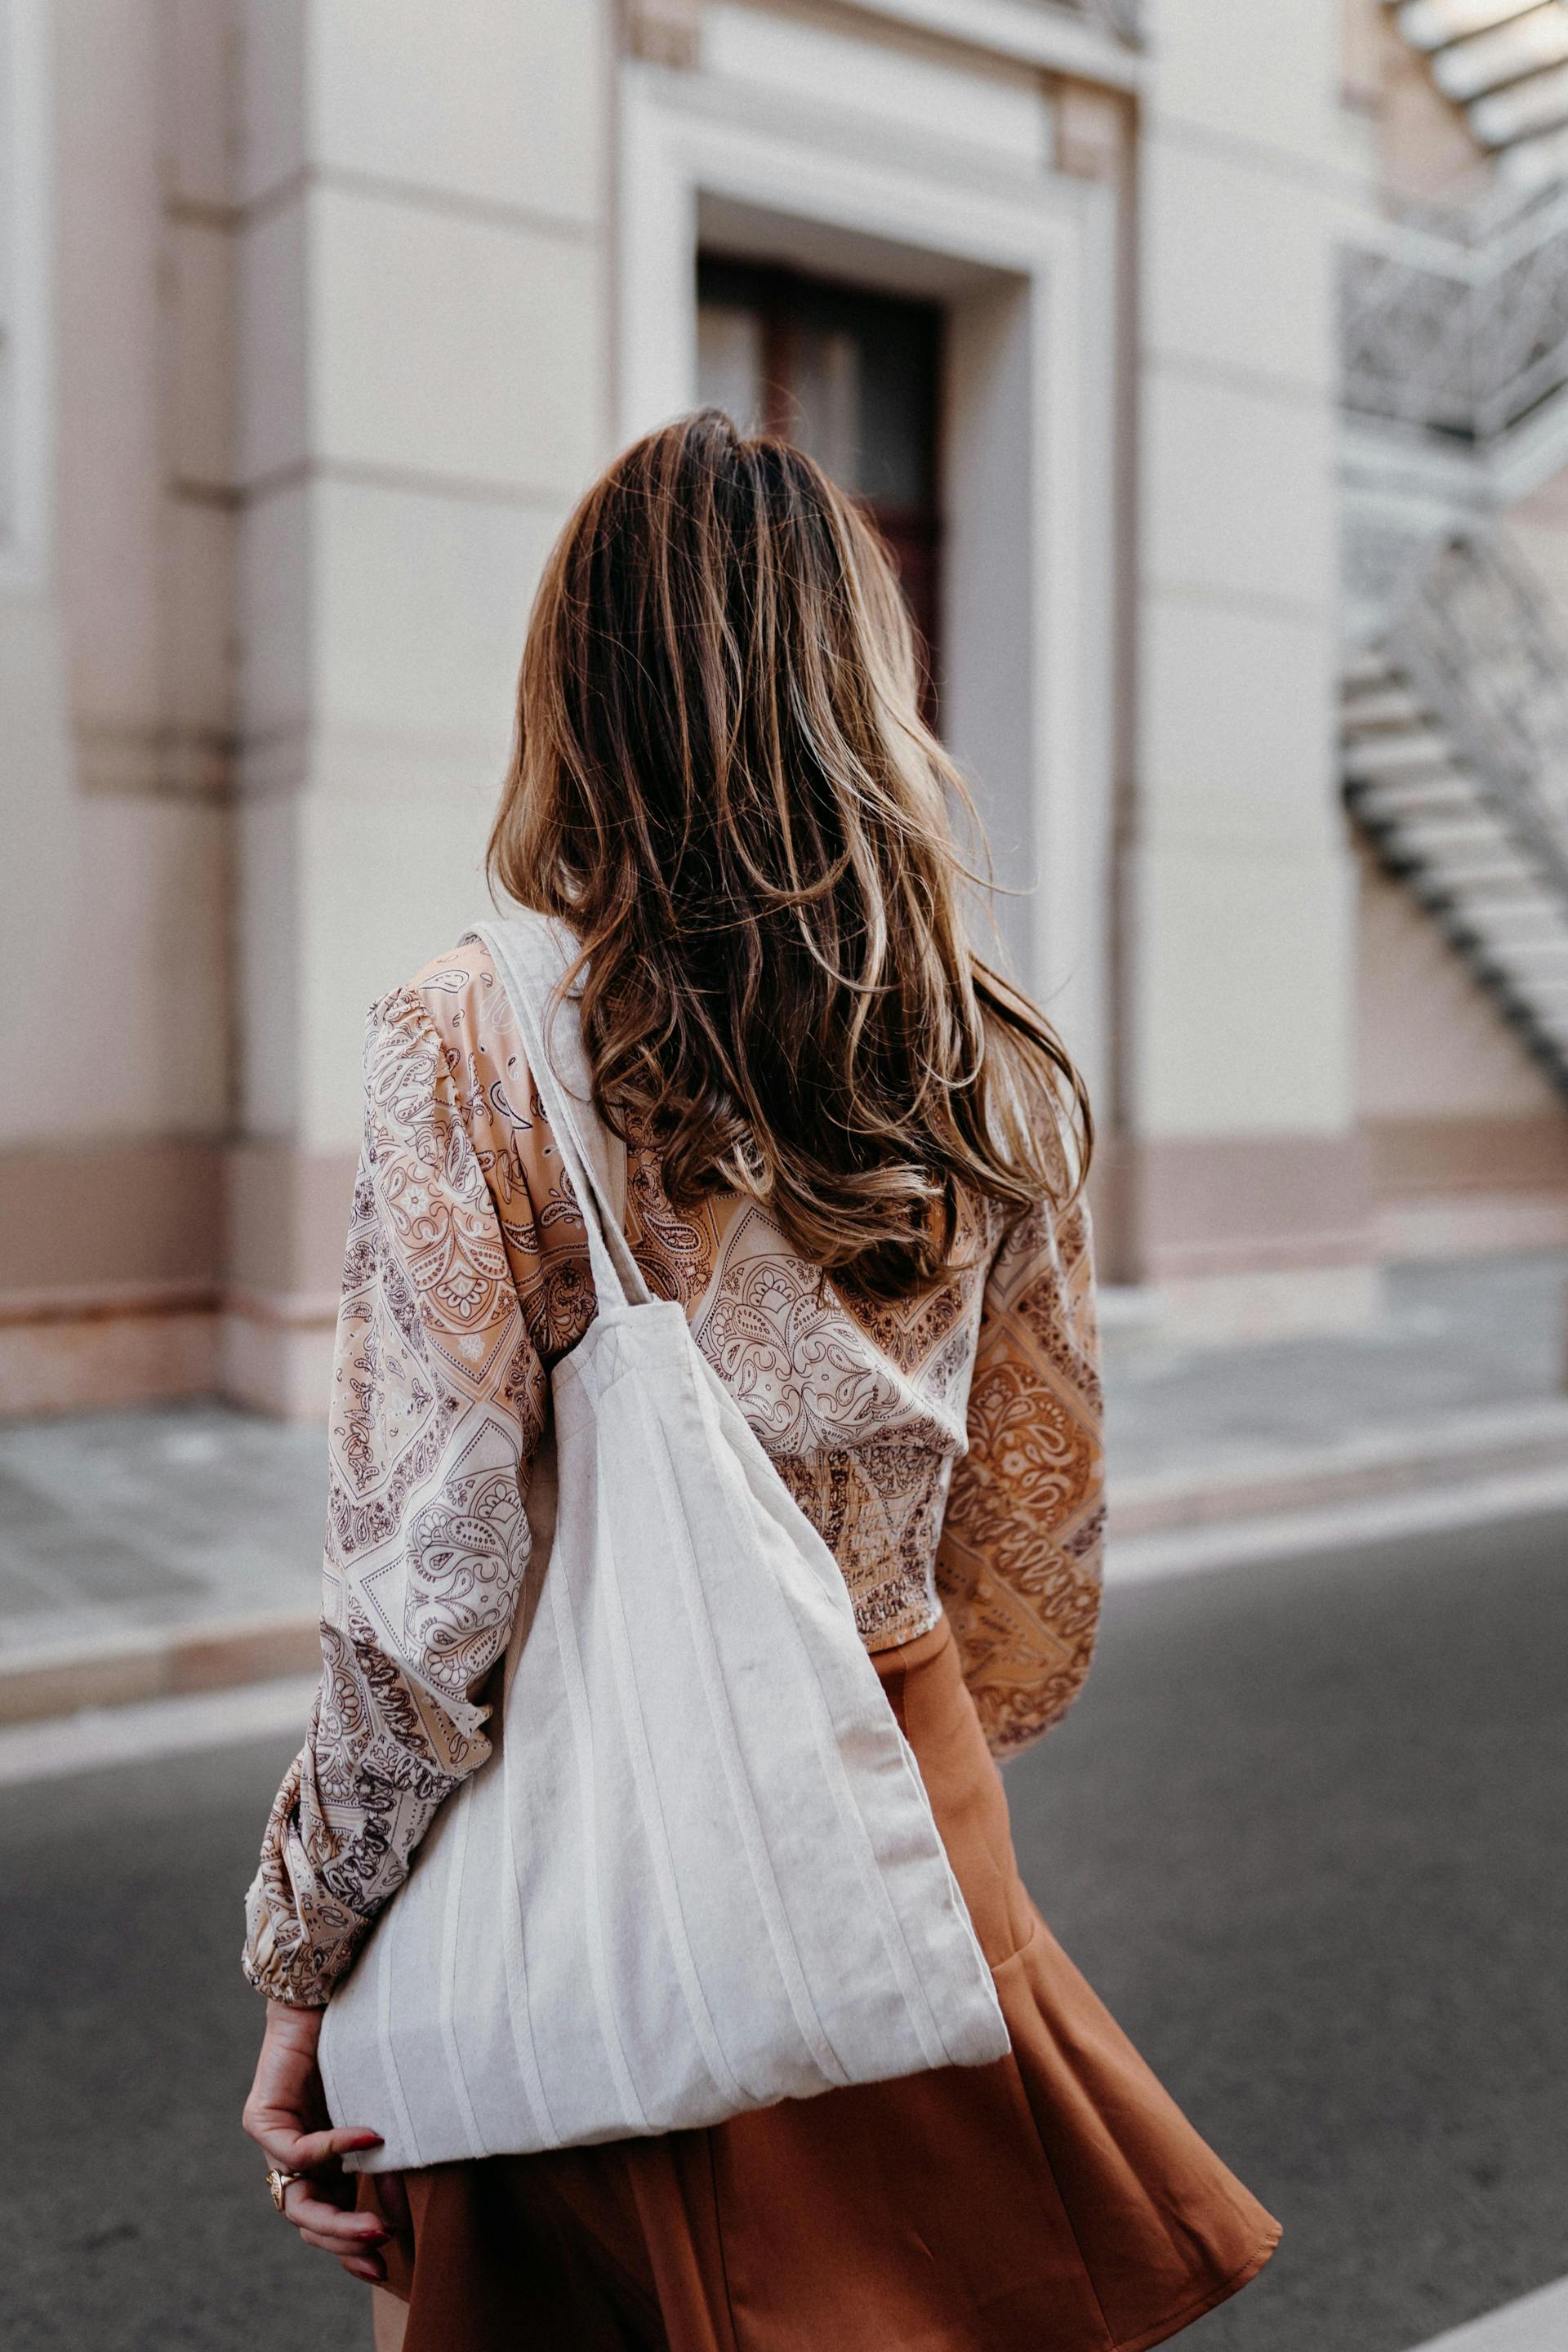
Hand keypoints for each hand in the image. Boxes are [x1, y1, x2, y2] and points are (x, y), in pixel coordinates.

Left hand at [242, 1999, 403, 2284]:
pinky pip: (296, 2150)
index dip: (352, 2248)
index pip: (329, 2218)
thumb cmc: (364, 2045)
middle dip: (346, 2241)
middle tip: (383, 2248)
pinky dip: (335, 2148)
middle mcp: (294, 2158)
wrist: (333, 1991)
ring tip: (380, 2224)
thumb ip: (383, 2160)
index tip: (387, 2267)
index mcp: (323, 2161)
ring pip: (296, 2200)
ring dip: (337, 2218)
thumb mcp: (379, 2112)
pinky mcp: (261, 2118)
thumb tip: (403, 2211)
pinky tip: (371, 2139)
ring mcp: (274, 2140)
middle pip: (309, 2220)